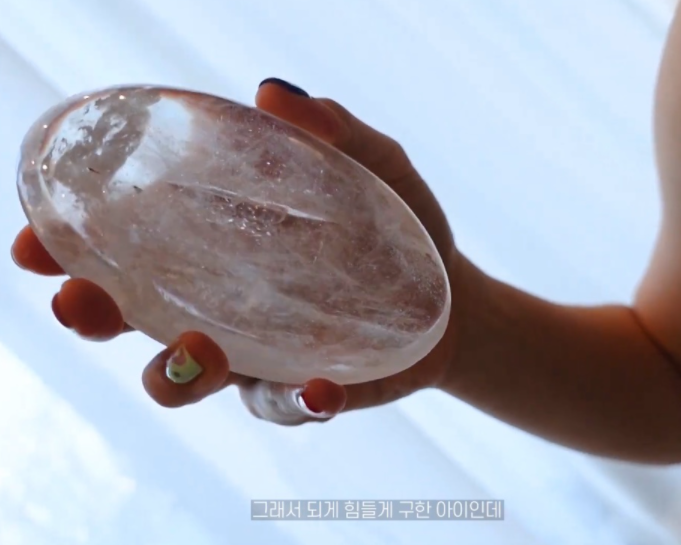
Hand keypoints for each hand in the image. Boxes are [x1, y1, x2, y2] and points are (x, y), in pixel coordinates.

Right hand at [11, 78, 458, 424]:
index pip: (129, 247)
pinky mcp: (304, 392)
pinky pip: (286, 407)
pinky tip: (322, 389)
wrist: (453, 300)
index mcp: (220, 248)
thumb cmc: (402, 229)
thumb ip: (334, 131)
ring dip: (174, 373)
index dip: (71, 246)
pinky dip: (298, 402)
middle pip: (132, 320)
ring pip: (187, 378)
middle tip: (76, 300)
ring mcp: (257, 355)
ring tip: (196, 349)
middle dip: (92, 314)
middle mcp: (221, 305)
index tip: (35, 237)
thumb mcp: (377, 168)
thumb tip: (273, 91)